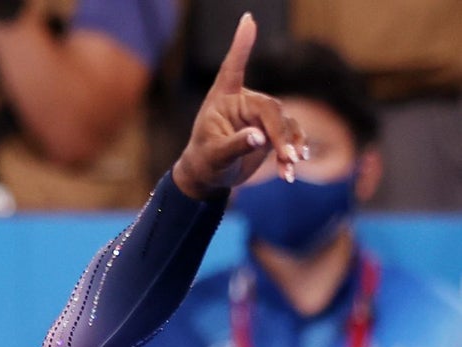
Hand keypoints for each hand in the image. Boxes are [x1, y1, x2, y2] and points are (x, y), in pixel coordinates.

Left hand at [172, 13, 305, 199]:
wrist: (209, 178)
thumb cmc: (204, 163)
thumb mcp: (215, 156)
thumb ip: (235, 145)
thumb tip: (259, 137)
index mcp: (223, 100)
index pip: (233, 68)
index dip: (242, 44)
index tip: (248, 19)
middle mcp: (243, 103)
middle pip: (272, 109)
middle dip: (281, 133)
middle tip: (288, 157)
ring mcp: (260, 117)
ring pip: (286, 125)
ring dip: (291, 146)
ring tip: (290, 167)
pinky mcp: (271, 132)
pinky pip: (291, 138)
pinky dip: (293, 154)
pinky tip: (290, 174)